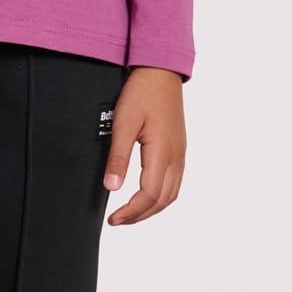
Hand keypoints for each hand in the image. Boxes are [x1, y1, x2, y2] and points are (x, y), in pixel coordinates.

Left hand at [103, 67, 186, 223]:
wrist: (161, 70)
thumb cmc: (142, 92)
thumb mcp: (123, 123)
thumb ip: (118, 157)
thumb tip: (111, 187)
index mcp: (162, 152)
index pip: (149, 195)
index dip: (131, 212)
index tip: (113, 219)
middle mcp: (176, 156)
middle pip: (162, 200)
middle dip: (140, 216)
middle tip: (117, 221)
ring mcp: (180, 153)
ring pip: (171, 194)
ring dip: (151, 209)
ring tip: (129, 213)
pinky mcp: (179, 148)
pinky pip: (174, 182)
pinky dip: (160, 197)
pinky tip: (145, 196)